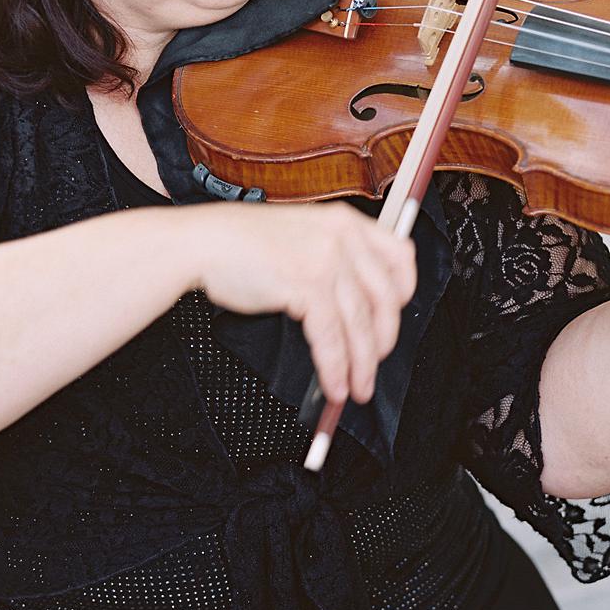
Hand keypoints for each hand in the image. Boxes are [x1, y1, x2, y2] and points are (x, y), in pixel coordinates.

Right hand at [188, 202, 416, 407]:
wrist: (204, 242)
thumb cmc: (243, 243)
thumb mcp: (302, 234)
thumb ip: (334, 257)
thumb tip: (358, 306)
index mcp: (346, 222)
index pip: (400, 255)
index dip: (405, 292)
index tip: (395, 317)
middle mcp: (342, 237)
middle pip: (385, 299)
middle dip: (383, 341)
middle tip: (373, 365)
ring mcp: (326, 259)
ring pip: (360, 324)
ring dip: (361, 365)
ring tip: (356, 388)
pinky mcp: (306, 284)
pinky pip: (331, 337)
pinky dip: (335, 367)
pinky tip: (333, 383)